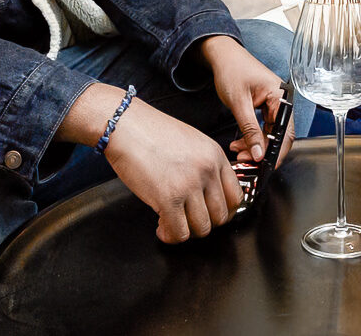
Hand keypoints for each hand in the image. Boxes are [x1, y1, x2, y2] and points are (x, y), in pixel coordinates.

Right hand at [103, 99, 243, 243]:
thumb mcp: (191, 141)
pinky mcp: (168, 198)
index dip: (224, 211)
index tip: (211, 214)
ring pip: (202, 228)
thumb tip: (207, 192)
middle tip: (189, 221)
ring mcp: (189, 185)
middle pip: (221, 216)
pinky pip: (179, 232)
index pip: (236, 196)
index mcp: (215, 156)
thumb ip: (204, 165)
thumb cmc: (149, 131)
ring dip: (187, 231)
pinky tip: (161, 227)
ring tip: (172, 223)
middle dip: (204, 223)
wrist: (124, 125)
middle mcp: (207, 171)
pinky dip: (170, 235)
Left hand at [199, 35, 290, 162]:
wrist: (223, 56)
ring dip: (256, 145)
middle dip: (263, 150)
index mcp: (280, 97)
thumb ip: (249, 130)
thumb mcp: (239, 104)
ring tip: (238, 151)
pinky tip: (240, 143)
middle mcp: (281, 101)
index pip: (285, 132)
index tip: (265, 165)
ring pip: (270, 134)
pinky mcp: (266, 107)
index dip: (276, 152)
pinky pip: (264, 127)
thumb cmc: (232, 71)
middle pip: (279, 135)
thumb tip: (259, 153)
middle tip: (246, 160)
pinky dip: (253, 137)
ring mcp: (275, 104)